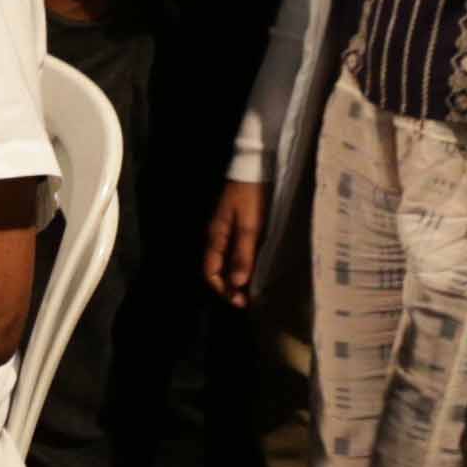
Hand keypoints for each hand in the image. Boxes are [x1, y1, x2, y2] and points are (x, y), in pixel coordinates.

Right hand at [202, 176, 268, 303]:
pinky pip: (238, 252)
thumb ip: (243, 254)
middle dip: (231, 287)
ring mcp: (228, 231)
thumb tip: (237, 284)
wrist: (255, 165)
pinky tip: (257, 270)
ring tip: (255, 290)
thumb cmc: (251, 194)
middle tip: (249, 301)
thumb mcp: (250, 225)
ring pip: (229, 262)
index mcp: (216, 237)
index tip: (238, 300)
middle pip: (219, 270)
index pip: (210, 271)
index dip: (221, 289)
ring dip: (239, 278)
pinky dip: (245, 265)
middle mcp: (218, 237)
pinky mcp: (239, 226)